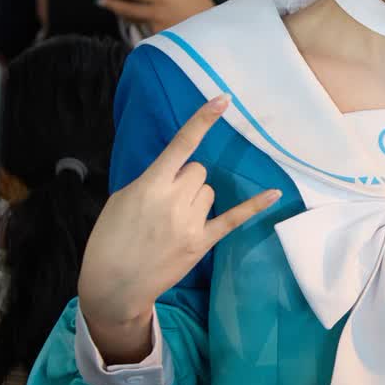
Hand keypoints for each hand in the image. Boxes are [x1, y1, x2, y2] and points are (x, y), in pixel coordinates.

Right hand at [77, 96, 279, 345]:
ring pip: (209, 191)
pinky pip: (234, 218)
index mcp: (150, 185)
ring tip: (172, 220)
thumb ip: (150, 182)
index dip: (202, 120)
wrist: (112, 285)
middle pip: (198, 170)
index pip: (181, 144)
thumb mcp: (121, 200)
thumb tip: (173, 172)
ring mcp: (190, 223)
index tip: (223, 98)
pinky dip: (255, 205)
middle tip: (164, 202)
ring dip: (196, 198)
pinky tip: (275, 193)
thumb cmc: (109, 239)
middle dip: (185, 179)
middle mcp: (174, 200)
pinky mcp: (202, 242)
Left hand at [99, 0, 214, 32]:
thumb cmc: (205, 8)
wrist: (214, 35)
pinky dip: (141, 24)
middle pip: (128, 8)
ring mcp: (156, 28)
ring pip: (135, 19)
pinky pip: (146, 29)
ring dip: (124, 13)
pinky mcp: (159, 40)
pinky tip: (138, 21)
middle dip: (112, 3)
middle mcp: (156, 14)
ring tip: (114, 7)